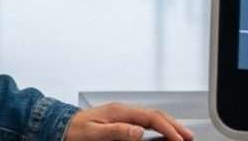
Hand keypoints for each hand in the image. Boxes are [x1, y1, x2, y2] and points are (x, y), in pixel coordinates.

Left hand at [65, 104, 192, 140]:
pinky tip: (162, 133)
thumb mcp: (93, 132)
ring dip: (168, 125)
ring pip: (152, 117)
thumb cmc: (74, 130)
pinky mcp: (120, 120)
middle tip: (189, 137)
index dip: (168, 129)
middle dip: (174, 125)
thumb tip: (138, 131)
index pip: (151, 118)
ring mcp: (122, 114)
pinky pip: (145, 121)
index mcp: (119, 111)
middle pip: (156, 115)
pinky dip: (158, 126)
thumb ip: (116, 131)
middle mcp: (123, 110)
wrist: (59, 125)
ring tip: (182, 134)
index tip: (179, 139)